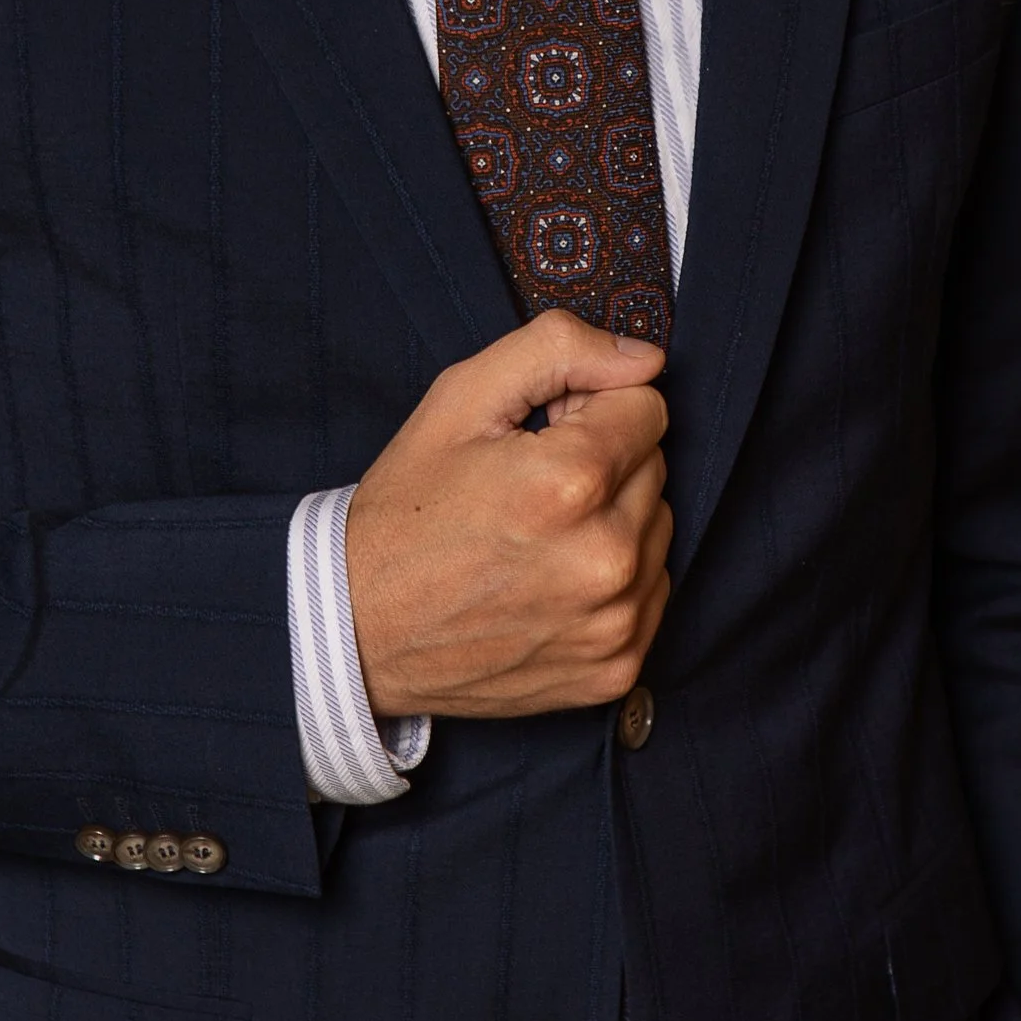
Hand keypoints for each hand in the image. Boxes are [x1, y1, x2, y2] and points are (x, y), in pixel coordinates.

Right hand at [345, 309, 671, 720]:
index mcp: (570, 482)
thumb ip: (558, 350)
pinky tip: (554, 581)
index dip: (590, 409)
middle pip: (655, 467)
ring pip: (659, 529)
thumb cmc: (408, 510)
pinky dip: (616, 582)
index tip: (545, 434)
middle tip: (532, 486)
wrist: (361, 629)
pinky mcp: (616, 670)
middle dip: (606, 461)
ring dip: (615, 521)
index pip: (647, 406)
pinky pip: (652, 594)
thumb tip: (645, 357)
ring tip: (541, 536)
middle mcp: (606, 559)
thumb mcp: (460, 399)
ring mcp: (615, 623)